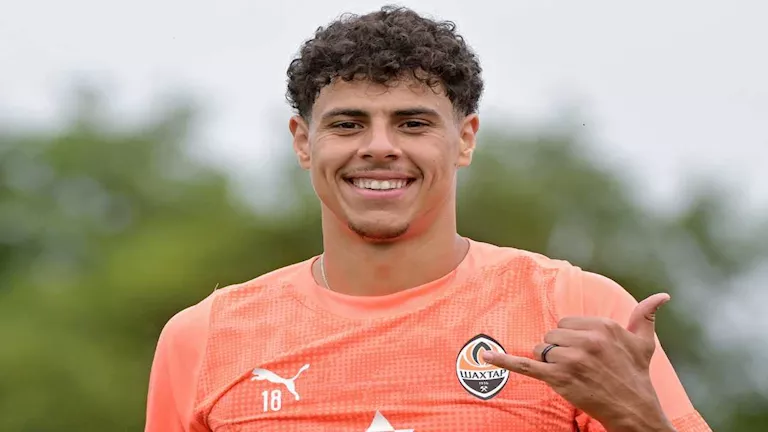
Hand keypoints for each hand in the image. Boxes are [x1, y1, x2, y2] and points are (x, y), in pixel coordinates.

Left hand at [483, 293, 674, 430]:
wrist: (635, 410)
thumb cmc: (636, 376)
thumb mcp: (643, 343)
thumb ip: (645, 317)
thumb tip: (662, 296)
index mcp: (603, 325)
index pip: (567, 322)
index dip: (572, 338)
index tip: (586, 352)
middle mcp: (587, 339)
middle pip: (552, 334)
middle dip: (560, 349)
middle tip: (579, 366)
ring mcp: (572, 359)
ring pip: (542, 349)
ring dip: (550, 362)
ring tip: (572, 375)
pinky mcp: (558, 378)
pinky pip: (526, 365)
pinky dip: (505, 360)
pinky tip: (486, 355)